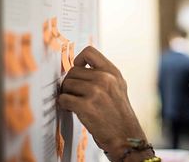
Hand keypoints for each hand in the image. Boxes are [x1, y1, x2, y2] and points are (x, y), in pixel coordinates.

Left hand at [58, 46, 146, 160]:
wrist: (125, 136)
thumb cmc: (119, 114)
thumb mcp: (118, 86)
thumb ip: (104, 74)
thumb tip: (79, 67)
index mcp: (113, 72)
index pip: (89, 52)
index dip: (79, 60)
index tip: (79, 70)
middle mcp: (105, 79)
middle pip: (73, 71)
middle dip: (71, 83)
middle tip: (75, 94)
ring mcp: (95, 92)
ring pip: (67, 84)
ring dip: (67, 94)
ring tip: (76, 103)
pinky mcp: (86, 106)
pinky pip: (63, 98)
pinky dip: (64, 105)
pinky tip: (73, 109)